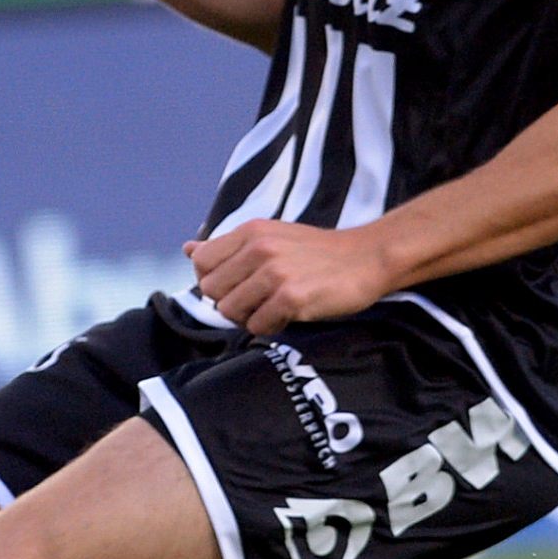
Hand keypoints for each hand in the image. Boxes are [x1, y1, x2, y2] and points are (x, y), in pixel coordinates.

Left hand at [186, 219, 396, 333]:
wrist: (370, 257)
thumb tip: (188, 249)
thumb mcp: (271, 236)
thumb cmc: (317, 251)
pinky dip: (269, 326)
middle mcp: (259, 249)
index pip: (200, 262)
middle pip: (210, 290)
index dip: (213, 278)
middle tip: (258, 299)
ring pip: (229, 311)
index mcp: (250, 232)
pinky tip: (289, 314)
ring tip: (273, 306)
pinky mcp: (291, 298)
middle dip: (229, 300)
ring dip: (248, 316)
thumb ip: (229, 246)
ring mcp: (275, 274)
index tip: (237, 282)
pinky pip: (256, 326)